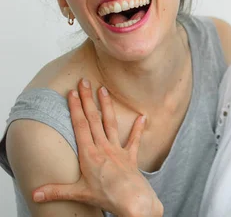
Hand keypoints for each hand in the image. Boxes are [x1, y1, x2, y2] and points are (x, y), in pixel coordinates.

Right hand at [32, 79, 163, 216]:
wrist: (132, 201)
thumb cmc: (106, 196)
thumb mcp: (78, 193)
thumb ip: (56, 191)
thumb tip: (35, 194)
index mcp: (89, 154)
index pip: (80, 126)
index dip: (75, 108)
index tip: (71, 92)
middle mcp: (103, 148)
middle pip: (93, 119)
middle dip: (87, 100)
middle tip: (84, 82)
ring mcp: (118, 150)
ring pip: (110, 124)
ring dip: (106, 106)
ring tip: (104, 90)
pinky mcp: (130, 157)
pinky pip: (134, 140)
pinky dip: (138, 128)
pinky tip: (142, 116)